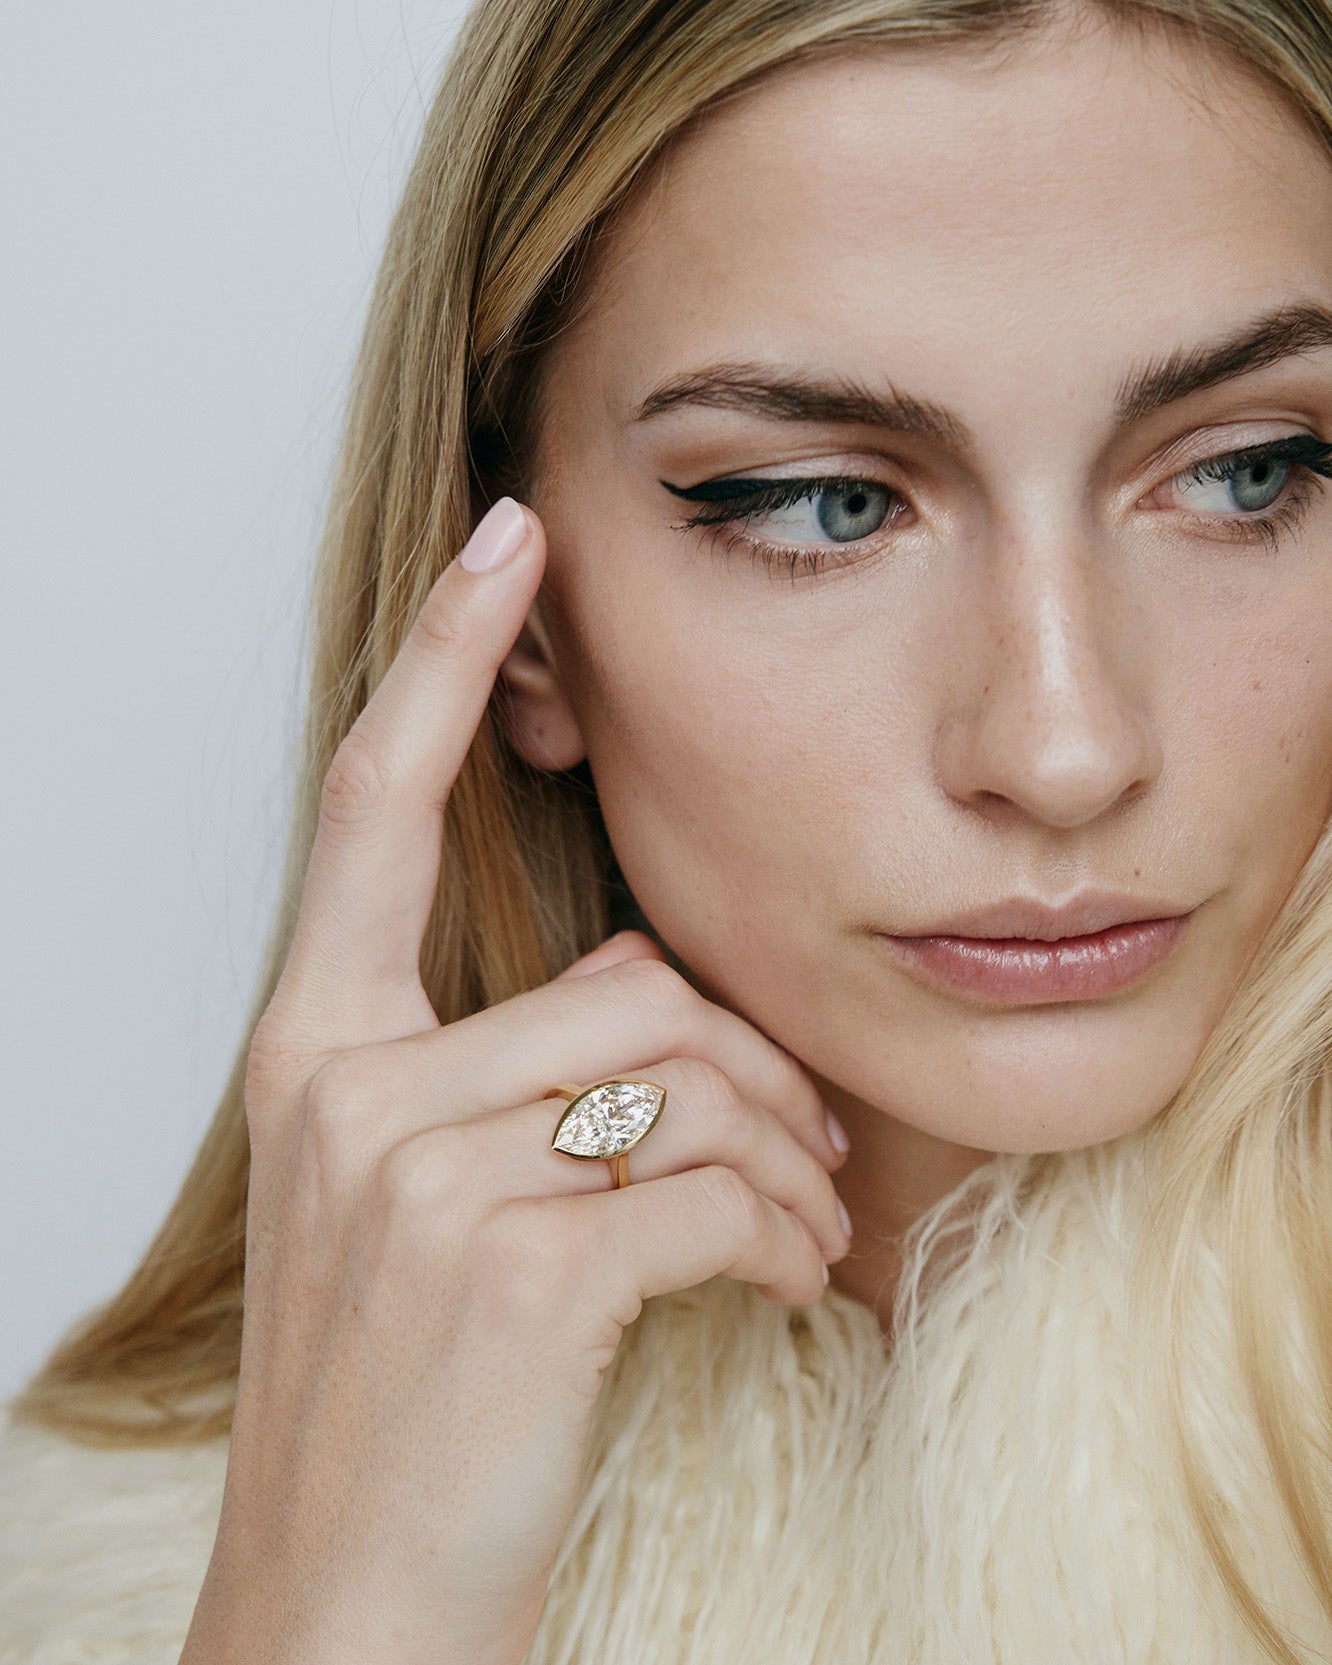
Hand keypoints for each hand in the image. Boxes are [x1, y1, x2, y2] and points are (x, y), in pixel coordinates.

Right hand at [179, 497, 851, 1664]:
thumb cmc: (402, 1395)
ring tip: (794, 1235)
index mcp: (315, 1049)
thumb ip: (504, 1068)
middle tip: (797, 1153)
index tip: (505, 543)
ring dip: (783, 1158)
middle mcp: (348, 1084)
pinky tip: (784, 1290)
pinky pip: (715, 1184)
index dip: (439, 661)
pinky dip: (785, 1237)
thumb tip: (651, 989)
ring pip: (688, 1072)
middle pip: (626, 977)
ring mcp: (419, 1173)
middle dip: (747, 1064)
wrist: (345, 1603)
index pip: (370, 808)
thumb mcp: (411, 1204)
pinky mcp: (513, 1266)